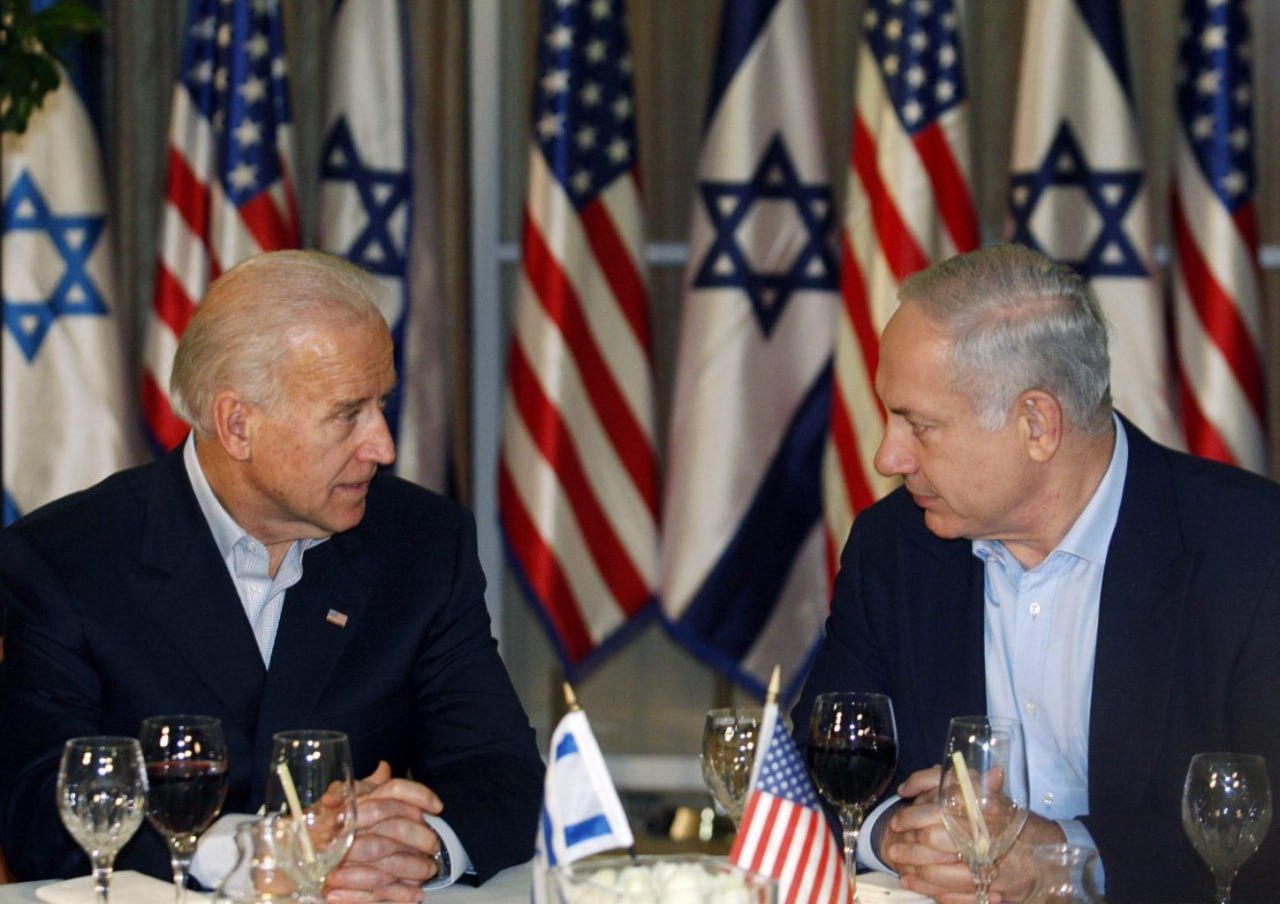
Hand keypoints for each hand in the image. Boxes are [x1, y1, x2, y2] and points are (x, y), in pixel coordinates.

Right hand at [325, 761, 446, 901]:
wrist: (282, 862)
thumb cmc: (316, 828)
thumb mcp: (342, 802)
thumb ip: (366, 787)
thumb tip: (385, 767)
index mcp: (351, 802)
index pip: (390, 791)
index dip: (417, 795)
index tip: (437, 806)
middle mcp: (344, 825)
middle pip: (392, 825)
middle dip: (419, 837)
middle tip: (434, 845)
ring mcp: (338, 855)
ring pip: (385, 858)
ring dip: (411, 867)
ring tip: (428, 872)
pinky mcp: (333, 886)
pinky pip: (371, 891)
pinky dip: (396, 894)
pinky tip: (413, 895)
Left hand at [882, 768, 1067, 903]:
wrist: (1049, 855)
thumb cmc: (1010, 822)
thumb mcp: (983, 795)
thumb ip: (947, 783)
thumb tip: (906, 786)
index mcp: (980, 810)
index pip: (936, 813)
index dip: (912, 818)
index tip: (896, 821)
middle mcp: (983, 837)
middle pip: (934, 843)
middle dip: (910, 849)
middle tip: (893, 851)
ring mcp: (988, 866)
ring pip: (942, 873)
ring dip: (918, 874)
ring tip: (902, 873)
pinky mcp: (992, 889)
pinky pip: (955, 894)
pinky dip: (934, 892)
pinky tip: (918, 887)